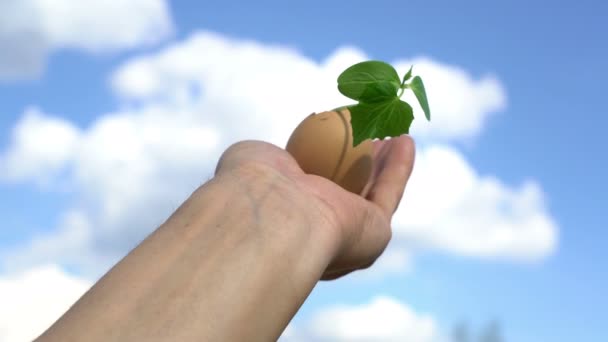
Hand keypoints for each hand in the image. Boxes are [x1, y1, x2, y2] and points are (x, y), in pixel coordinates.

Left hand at [215, 135, 415, 279]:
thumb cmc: (254, 187)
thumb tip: (278, 157)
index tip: (339, 136)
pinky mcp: (374, 233)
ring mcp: (348, 234)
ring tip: (396, 132)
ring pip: (374, 190)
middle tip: (375, 134)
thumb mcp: (254, 161)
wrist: (274, 217)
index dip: (330, 160)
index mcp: (290, 217)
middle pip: (350, 188)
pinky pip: (389, 192)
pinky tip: (406, 140)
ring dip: (386, 162)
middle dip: (365, 160)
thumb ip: (270, 160)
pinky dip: (400, 166)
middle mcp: (320, 230)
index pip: (314, 186)